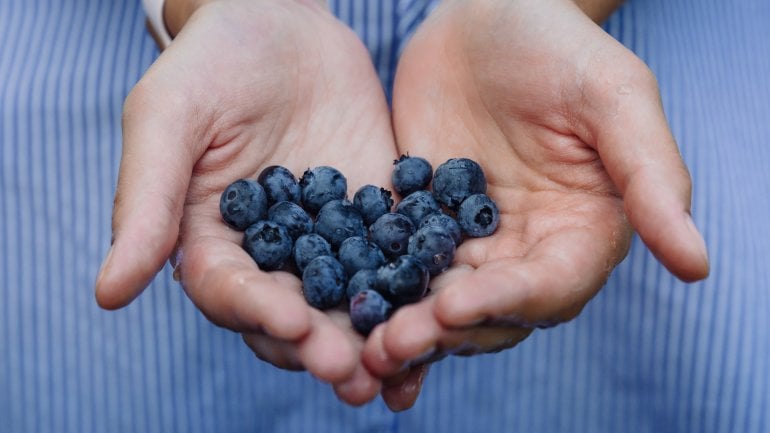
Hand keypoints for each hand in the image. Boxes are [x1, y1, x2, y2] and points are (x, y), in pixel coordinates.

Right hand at [94, 0, 416, 405]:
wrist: (282, 22)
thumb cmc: (211, 64)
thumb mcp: (168, 120)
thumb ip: (145, 203)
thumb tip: (108, 295)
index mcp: (213, 244)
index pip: (232, 294)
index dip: (259, 314)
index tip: (294, 326)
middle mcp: (272, 255)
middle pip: (295, 315)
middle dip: (323, 345)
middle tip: (355, 373)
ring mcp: (330, 239)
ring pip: (350, 299)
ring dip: (373, 335)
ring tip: (400, 361)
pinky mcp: (376, 215)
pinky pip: (397, 255)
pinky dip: (415, 285)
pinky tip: (440, 308)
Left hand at [363, 0, 708, 379]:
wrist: (482, 16)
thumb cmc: (556, 46)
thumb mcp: (614, 96)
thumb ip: (652, 176)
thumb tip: (698, 266)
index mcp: (581, 231)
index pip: (551, 287)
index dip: (507, 301)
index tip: (457, 304)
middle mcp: (526, 248)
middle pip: (490, 311)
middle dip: (445, 331)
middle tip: (393, 343)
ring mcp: (470, 241)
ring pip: (441, 302)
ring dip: (408, 329)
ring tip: (367, 347)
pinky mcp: (421, 226)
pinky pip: (398, 269)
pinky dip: (377, 296)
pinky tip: (346, 314)